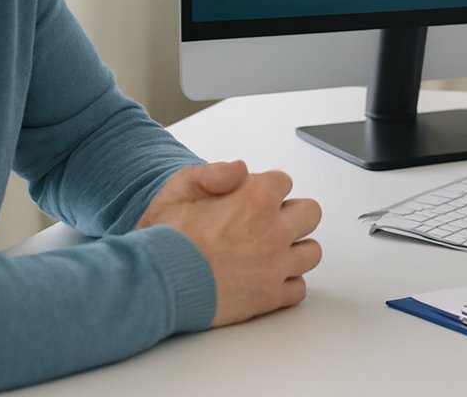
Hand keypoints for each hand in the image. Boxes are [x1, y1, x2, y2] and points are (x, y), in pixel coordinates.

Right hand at [137, 161, 322, 327]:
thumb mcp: (180, 188)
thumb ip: (214, 173)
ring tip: (270, 252)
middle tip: (267, 224)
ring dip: (295, 250)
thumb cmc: (165, 237)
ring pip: (311, 252)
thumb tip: (242, 168)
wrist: (155, 283)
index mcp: (256, 199)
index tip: (249, 200)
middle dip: (291, 214)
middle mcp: (273, 231)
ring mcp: (275, 266)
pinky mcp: (270, 297)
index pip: (283, 181)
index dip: (264, 189)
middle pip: (310, 213)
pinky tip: (266, 279)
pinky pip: (299, 289)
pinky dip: (287, 285)